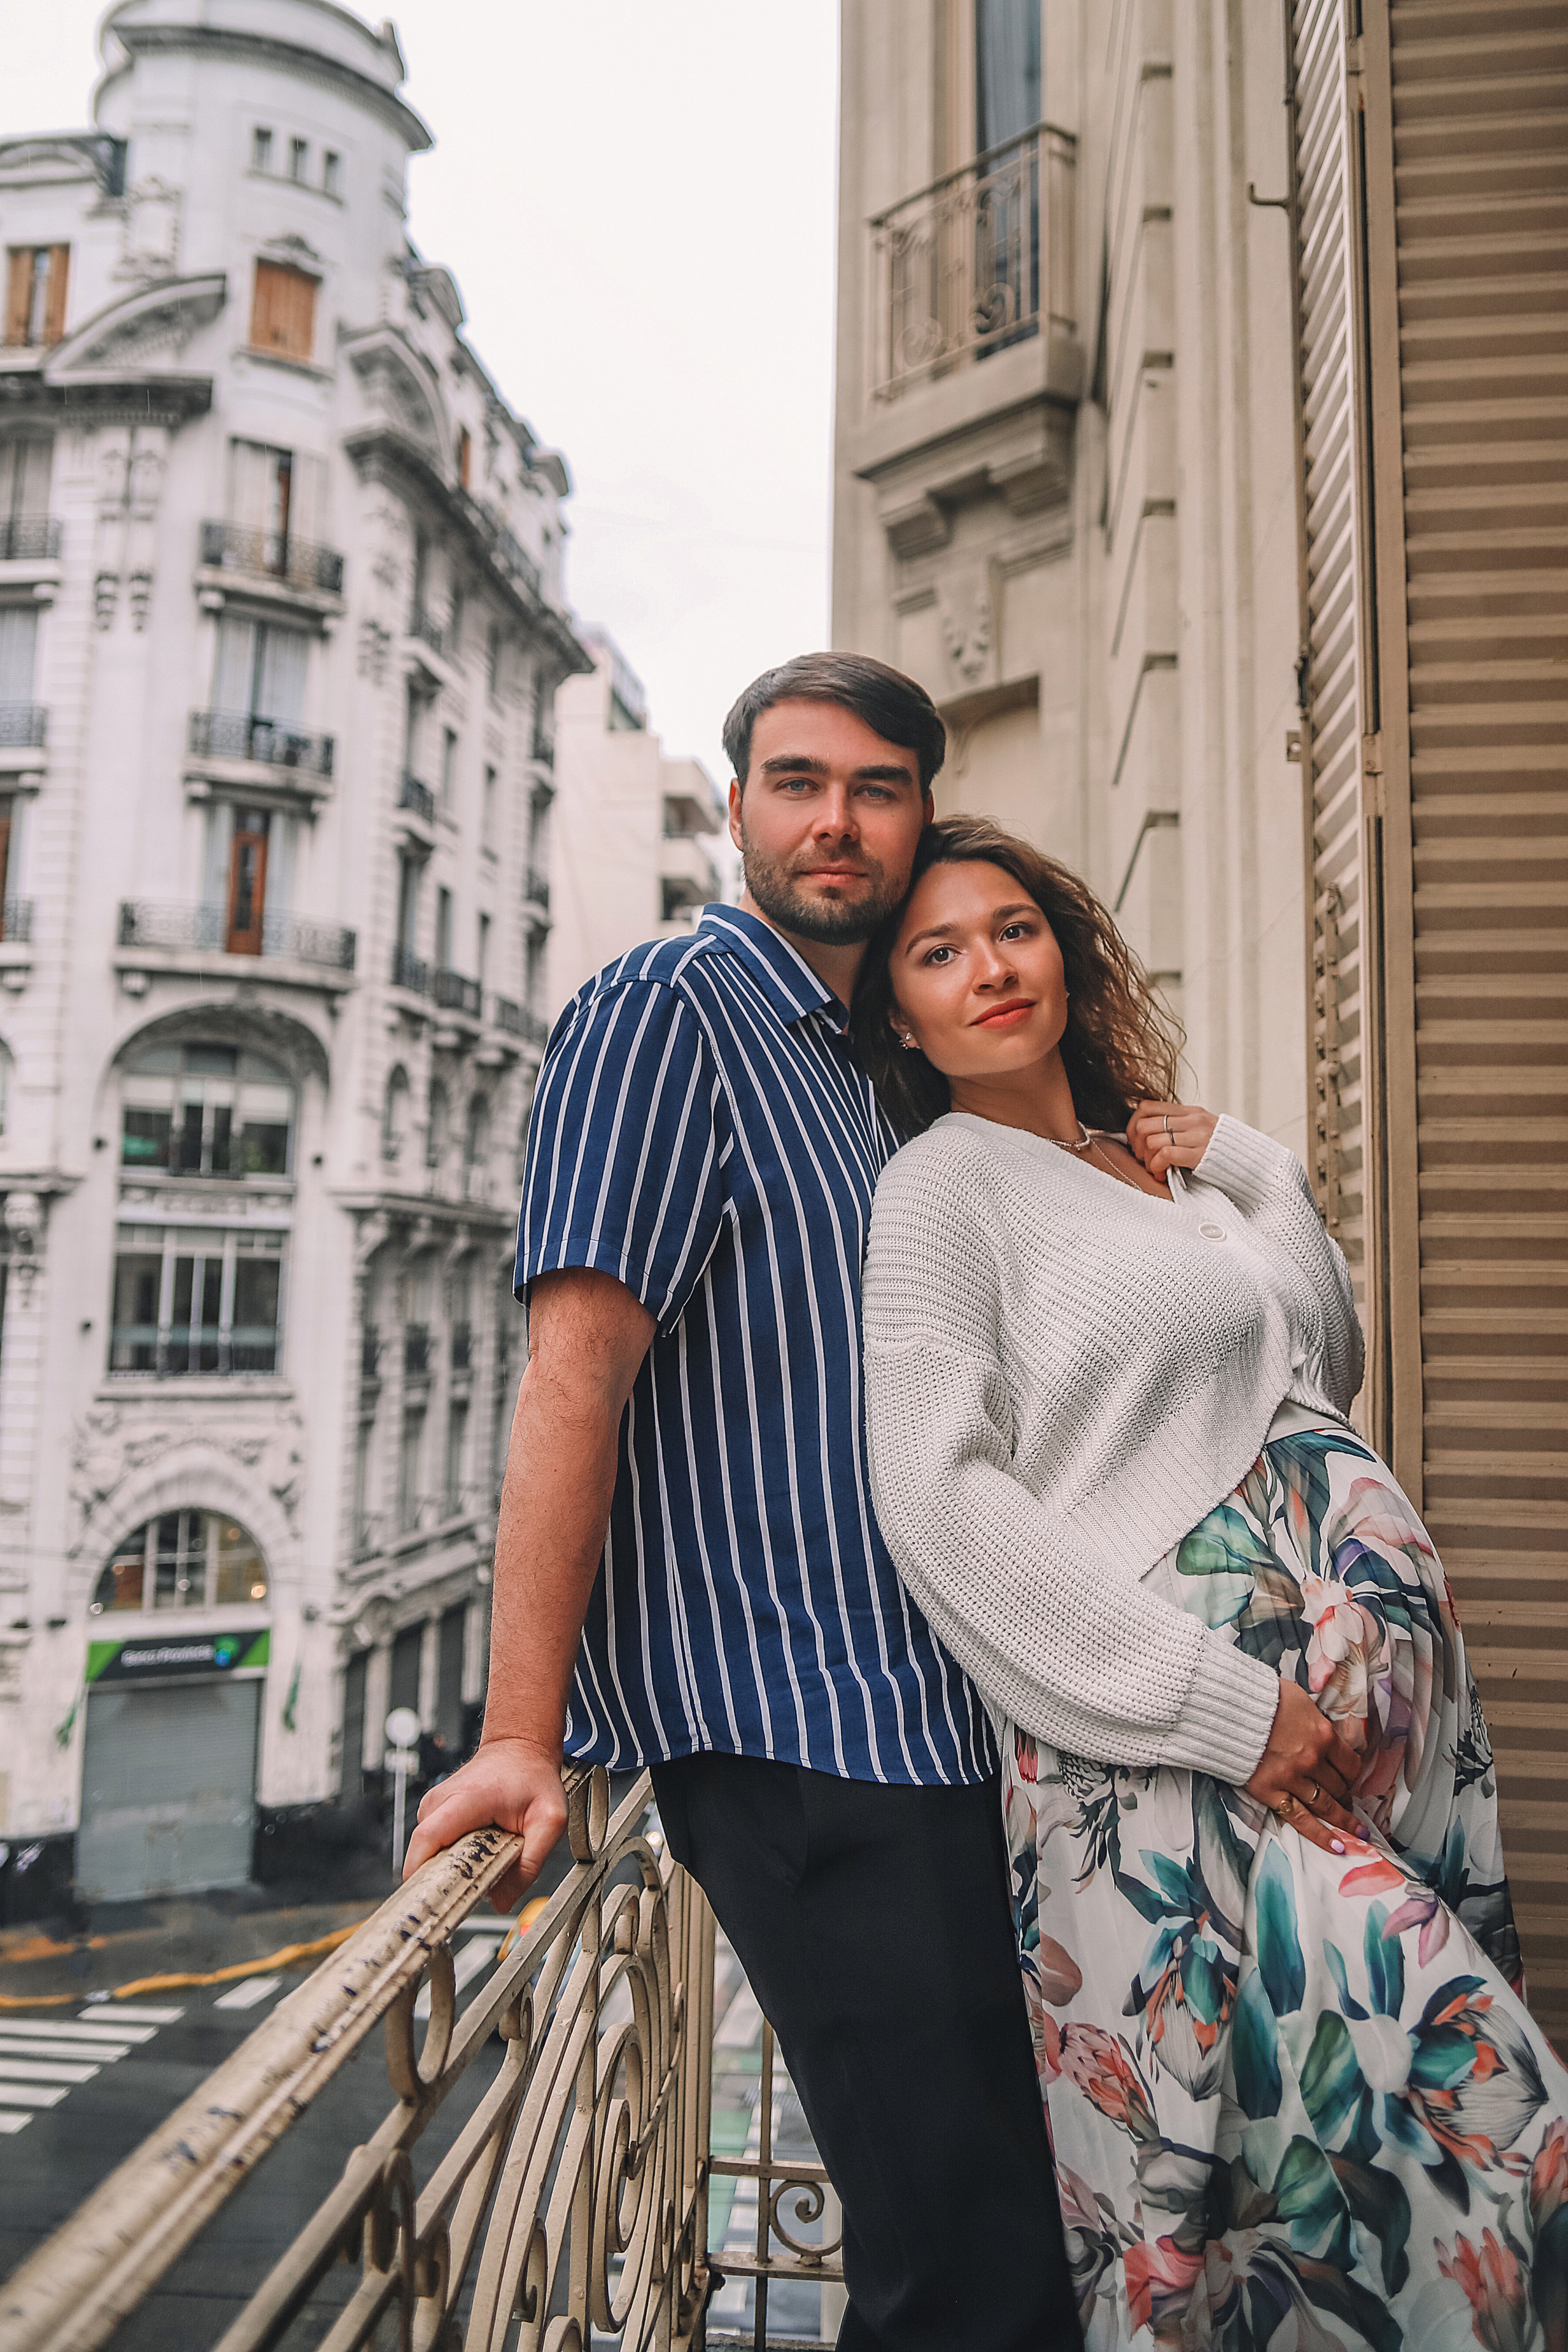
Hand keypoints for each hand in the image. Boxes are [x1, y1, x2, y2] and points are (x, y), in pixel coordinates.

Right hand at [402, 1735, 568, 1913]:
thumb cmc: (533, 1778)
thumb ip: (530, 1864)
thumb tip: (501, 1902)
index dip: (423, 1875)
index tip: (433, 1903)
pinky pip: (433, 1846)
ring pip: (427, 1853)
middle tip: (472, 1890)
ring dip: (449, 1867)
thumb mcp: (549, 1821)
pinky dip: (450, 1856)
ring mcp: (434, 1805)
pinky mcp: (433, 1812)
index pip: (427, 1840)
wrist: (521, 1747)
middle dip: (441, 1881)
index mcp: (466, 1799)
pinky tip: (474, 1851)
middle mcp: (441, 1800)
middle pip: (423, 1854)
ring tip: (481, 1862)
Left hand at [1127, 1100, 1217, 1181]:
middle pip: (1144, 1124)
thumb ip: (1181, 1126)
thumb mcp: (1202, 1129)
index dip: (1133, 1125)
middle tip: (1144, 1159)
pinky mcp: (1200, 1154)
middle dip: (1137, 1145)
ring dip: (1147, 1159)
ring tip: (1156, 1169)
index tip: (1136, 1142)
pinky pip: (1165, 1154)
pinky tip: (1163, 1174)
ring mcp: (1197, 1136)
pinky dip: (1157, 1166)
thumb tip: (1149, 1130)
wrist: (1254, 1162)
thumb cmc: (1223, 1151)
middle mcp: (1192, 1120)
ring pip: (1152, 1140)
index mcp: (1190, 1111)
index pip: (1147, 1107)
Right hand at [1245, 1679, 1362, 1855]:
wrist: (1225, 1708)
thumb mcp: (1298, 1698)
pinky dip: (1320, 1835)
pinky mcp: (1271, 1792)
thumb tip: (1323, 1729)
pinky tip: (1337, 1846)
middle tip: (1345, 1799)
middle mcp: (1312, 1760)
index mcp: (1322, 1735)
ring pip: (1326, 1806)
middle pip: (1339, 1786)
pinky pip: (1301, 1820)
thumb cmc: (1260, 1698)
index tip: (1350, 1777)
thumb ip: (1315, 1719)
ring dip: (1344, 1820)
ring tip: (1358, 1834)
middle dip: (1344, 1794)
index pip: (1351, 1763)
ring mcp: (1292, 1779)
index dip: (1352, 1773)